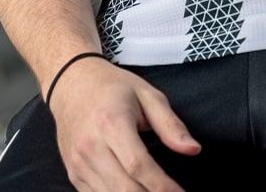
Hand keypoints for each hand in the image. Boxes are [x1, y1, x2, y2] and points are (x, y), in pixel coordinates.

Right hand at [49, 58, 199, 191]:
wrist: (71, 84)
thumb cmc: (112, 88)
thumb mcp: (147, 95)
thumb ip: (170, 124)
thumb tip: (194, 150)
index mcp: (111, 123)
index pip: (138, 165)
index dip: (162, 186)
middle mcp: (90, 146)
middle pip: (125, 188)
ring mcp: (79, 162)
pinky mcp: (74, 174)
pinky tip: (136, 191)